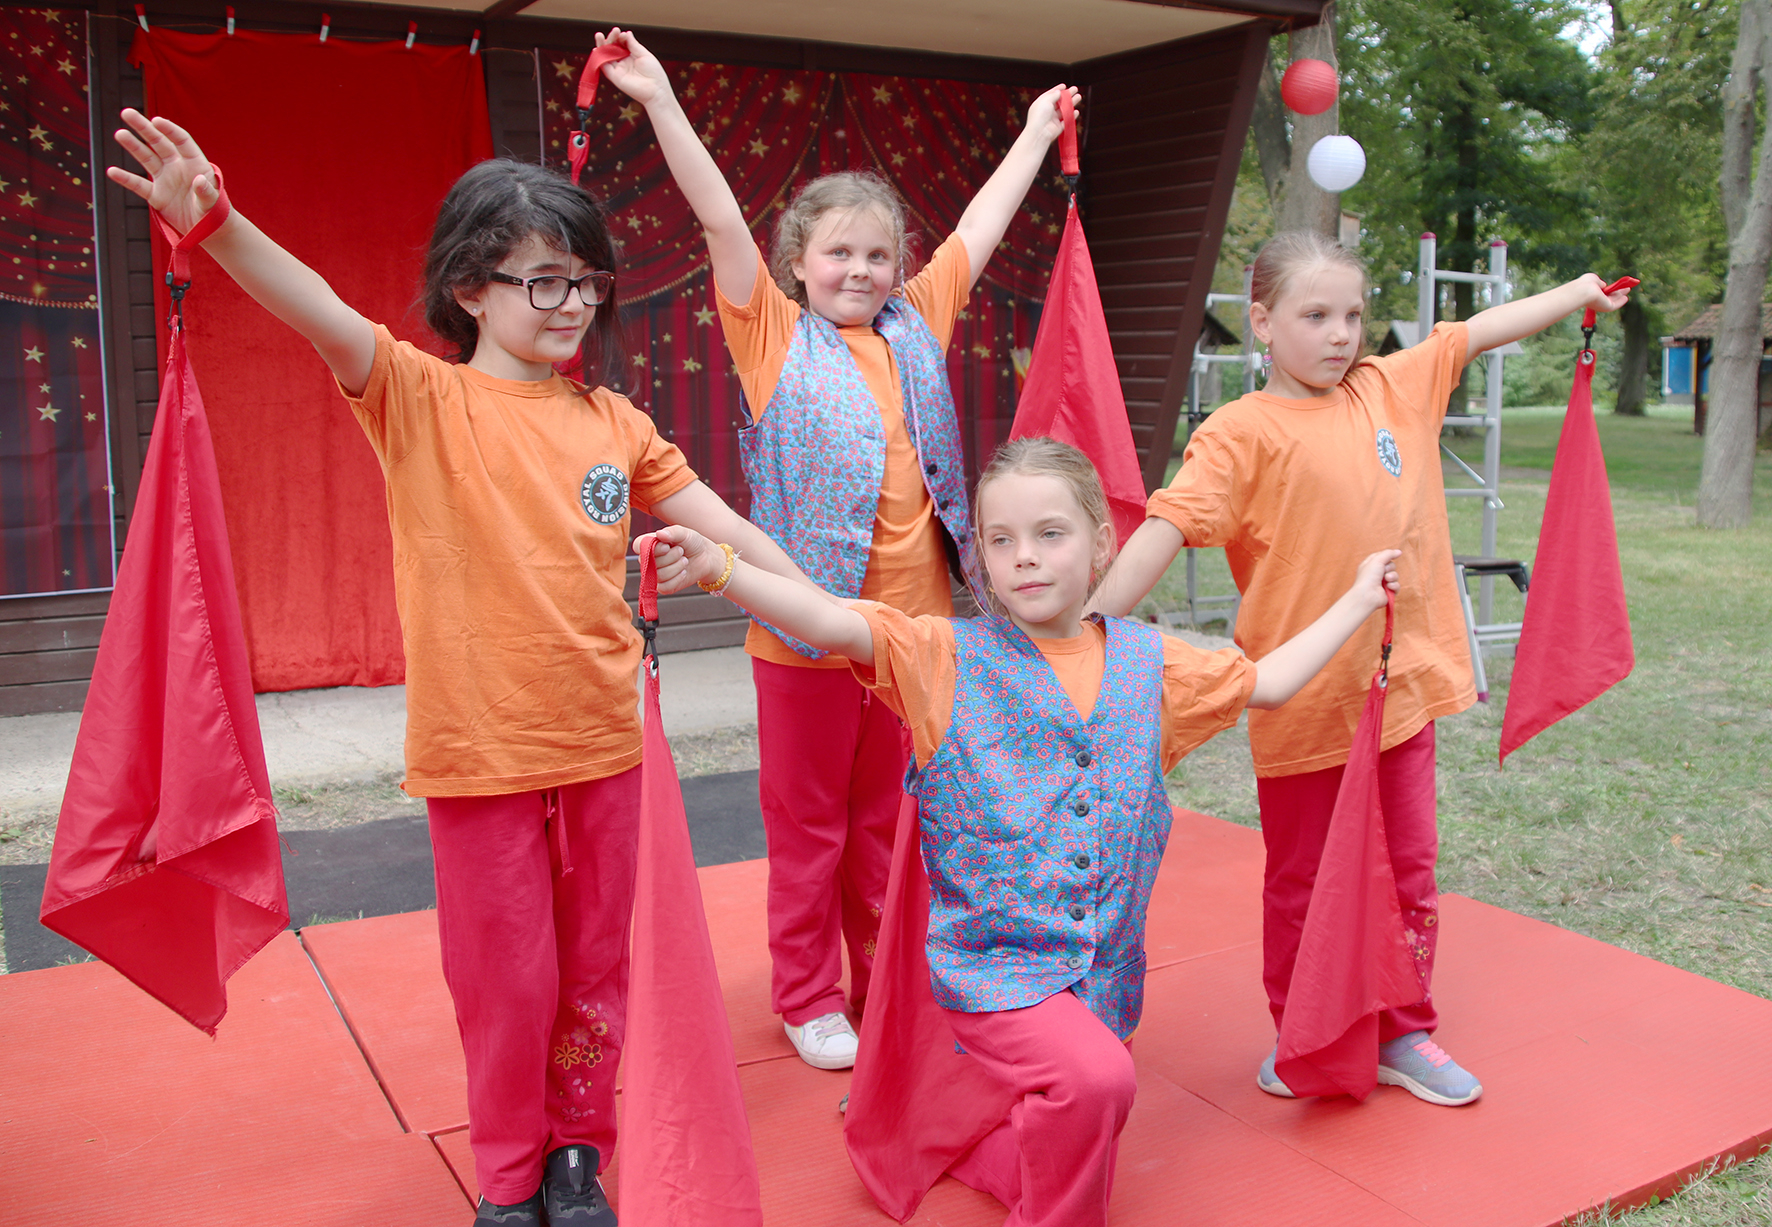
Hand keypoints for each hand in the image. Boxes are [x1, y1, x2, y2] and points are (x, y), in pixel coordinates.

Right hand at [107, 110, 221, 235]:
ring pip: (146, 158)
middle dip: (144, 128)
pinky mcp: (156, 195)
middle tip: (127, 112)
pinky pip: (139, 185)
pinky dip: (126, 179)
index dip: (169, 129)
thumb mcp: (213, 201)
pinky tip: (112, 171)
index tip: (156, 120)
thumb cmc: (214, 211)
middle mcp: (177, 166)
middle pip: (158, 142)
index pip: (181, 140)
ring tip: (120, 134)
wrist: (207, 229)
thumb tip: (199, 181)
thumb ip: (206, 191)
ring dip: (133, 146)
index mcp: (194, 163)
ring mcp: (165, 179)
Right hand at [595, 28, 673, 107]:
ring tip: (599, 35)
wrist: (656, 90)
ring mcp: (618, 69)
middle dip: (612, 38)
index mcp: (632, 56)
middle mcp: (624, 62)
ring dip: (602, 45)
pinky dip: (599, 58)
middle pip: (612, 48)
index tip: (623, 34)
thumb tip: (627, 33)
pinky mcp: (614, 77)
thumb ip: (634, 44)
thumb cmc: (654, 74)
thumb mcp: (644, 54)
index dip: (620, 37)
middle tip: (614, 31)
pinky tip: (597, 48)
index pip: (621, 44)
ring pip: (606, 55)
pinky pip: (603, 66)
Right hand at [645, 524, 718, 594]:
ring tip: (684, 560)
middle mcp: (649, 560)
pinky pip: (664, 586)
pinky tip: (683, 572)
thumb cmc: (692, 543)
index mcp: (650, 544)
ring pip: (659, 575)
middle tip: (681, 551)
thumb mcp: (684, 533)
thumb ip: (673, 532)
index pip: (638, 546)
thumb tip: (659, 534)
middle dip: (671, 557)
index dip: (650, 547)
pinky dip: (677, 579)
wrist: (705, 557)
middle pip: (649, 562)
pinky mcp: (664, 586)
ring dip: (676, 567)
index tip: (666, 546)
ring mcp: (655, 574)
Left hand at [1022, 84, 1082, 146]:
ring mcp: (1053, 119)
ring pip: (1064, 110)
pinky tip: (1076, 111)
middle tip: (1075, 89)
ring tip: (1079, 97)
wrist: (1040, 133)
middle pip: (1059, 101)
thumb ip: (1053, 95)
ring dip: (1072, 103)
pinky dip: (1072, 116)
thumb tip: (1058, 92)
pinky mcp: (1058, 127)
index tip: (1064, 85)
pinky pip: (1066, 120)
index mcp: (1041, 104)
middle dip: (1067, 95)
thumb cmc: (1040, 116)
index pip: (1050, 95)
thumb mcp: (1046, 100)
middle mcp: (1047, 111)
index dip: (1057, 89)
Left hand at [1351, 549, 1401, 613]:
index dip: (1386, 556)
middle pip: (1391, 566)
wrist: (1368, 595)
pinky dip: (1394, 586)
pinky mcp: (1388, 592)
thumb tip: (1399, 552)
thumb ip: (1388, 554)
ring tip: (1386, 580)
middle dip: (1390, 568)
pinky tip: (1388, 588)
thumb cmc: (1369, 576)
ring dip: (1392, 577)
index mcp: (1370, 565)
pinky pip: (1397, 586)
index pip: (1381, 557)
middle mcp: (1376, 574)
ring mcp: (1382, 583)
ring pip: (1395, 575)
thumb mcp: (1377, 560)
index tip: (1389, 556)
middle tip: (1384, 571)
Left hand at [1577, 272, 1632, 316]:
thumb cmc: (1586, 283)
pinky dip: (1621, 301)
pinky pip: (1615, 304)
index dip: (1608, 288)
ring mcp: (1601, 304)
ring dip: (1621, 295)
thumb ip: (1599, 282)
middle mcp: (1596, 299)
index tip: (1614, 284)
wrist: (1583, 291)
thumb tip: (1604, 285)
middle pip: (1609, 296)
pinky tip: (1626, 298)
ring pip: (1613, 299)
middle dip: (1617, 291)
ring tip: (1628, 289)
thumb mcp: (1593, 279)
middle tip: (1625, 287)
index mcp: (1591, 292)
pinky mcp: (1606, 307)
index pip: (1601, 291)